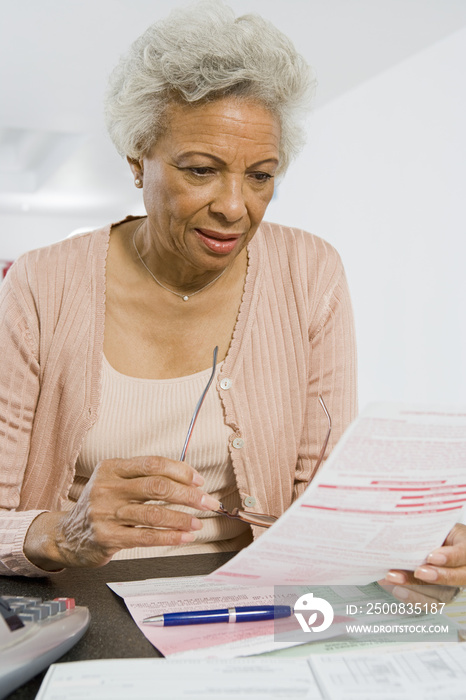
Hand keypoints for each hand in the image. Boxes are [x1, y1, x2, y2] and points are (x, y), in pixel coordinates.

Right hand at [24, 455, 219, 569]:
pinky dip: (170, 537)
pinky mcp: (107, 537)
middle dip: (188, 495)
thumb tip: (188, 480)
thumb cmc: (102, 505)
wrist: (66, 535)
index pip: (153, 464)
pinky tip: (184, 537)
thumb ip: (144, 478)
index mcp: (112, 468)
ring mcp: (106, 513)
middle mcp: (107, 487)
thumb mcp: (115, 482)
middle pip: (157, 487)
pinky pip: (146, 536)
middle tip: (207, 502)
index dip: (180, 471)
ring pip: (154, 514)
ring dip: (182, 519)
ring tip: (198, 523)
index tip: (199, 481)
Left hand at [379, 522, 465, 604]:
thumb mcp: (435, 524)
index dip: (451, 557)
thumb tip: (407, 523)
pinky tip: (397, 589)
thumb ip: (427, 529)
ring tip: (395, 578)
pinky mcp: (440, 596)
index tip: (433, 556)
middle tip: (418, 572)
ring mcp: (453, 585)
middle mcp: (463, 568)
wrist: (429, 541)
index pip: (464, 553)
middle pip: (458, 578)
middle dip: (438, 577)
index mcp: (465, 545)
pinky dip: (411, 597)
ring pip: (442, 593)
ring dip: (416, 587)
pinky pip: (430, 603)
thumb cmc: (433, 531)